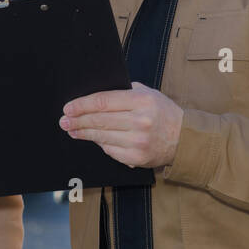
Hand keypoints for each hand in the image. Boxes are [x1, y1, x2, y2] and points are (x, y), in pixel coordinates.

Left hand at [59, 81, 183, 168]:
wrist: (184, 138)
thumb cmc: (162, 112)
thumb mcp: (148, 94)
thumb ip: (125, 92)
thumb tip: (94, 96)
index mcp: (142, 101)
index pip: (103, 101)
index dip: (82, 105)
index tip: (68, 107)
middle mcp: (140, 121)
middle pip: (99, 120)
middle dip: (77, 120)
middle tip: (64, 121)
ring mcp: (138, 141)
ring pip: (101, 136)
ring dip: (83, 133)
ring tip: (72, 130)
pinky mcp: (136, 157)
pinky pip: (110, 150)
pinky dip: (99, 144)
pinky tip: (91, 138)